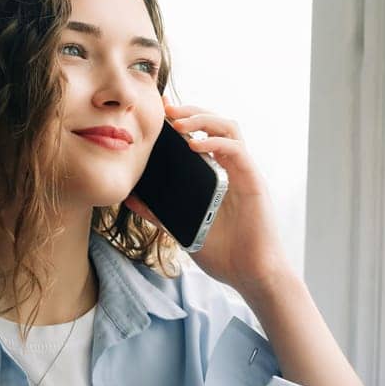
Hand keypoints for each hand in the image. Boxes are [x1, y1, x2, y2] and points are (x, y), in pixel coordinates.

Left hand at [125, 97, 291, 300]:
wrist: (251, 276)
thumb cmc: (224, 254)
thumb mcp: (183, 229)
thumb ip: (160, 213)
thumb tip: (131, 198)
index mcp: (218, 175)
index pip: (203, 135)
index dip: (184, 120)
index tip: (160, 113)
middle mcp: (233, 168)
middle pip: (216, 123)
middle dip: (191, 112)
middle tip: (166, 110)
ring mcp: (244, 172)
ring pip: (229, 128)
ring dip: (203, 119)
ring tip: (178, 122)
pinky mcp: (253, 182)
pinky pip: (237, 151)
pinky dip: (216, 142)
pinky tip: (195, 145)